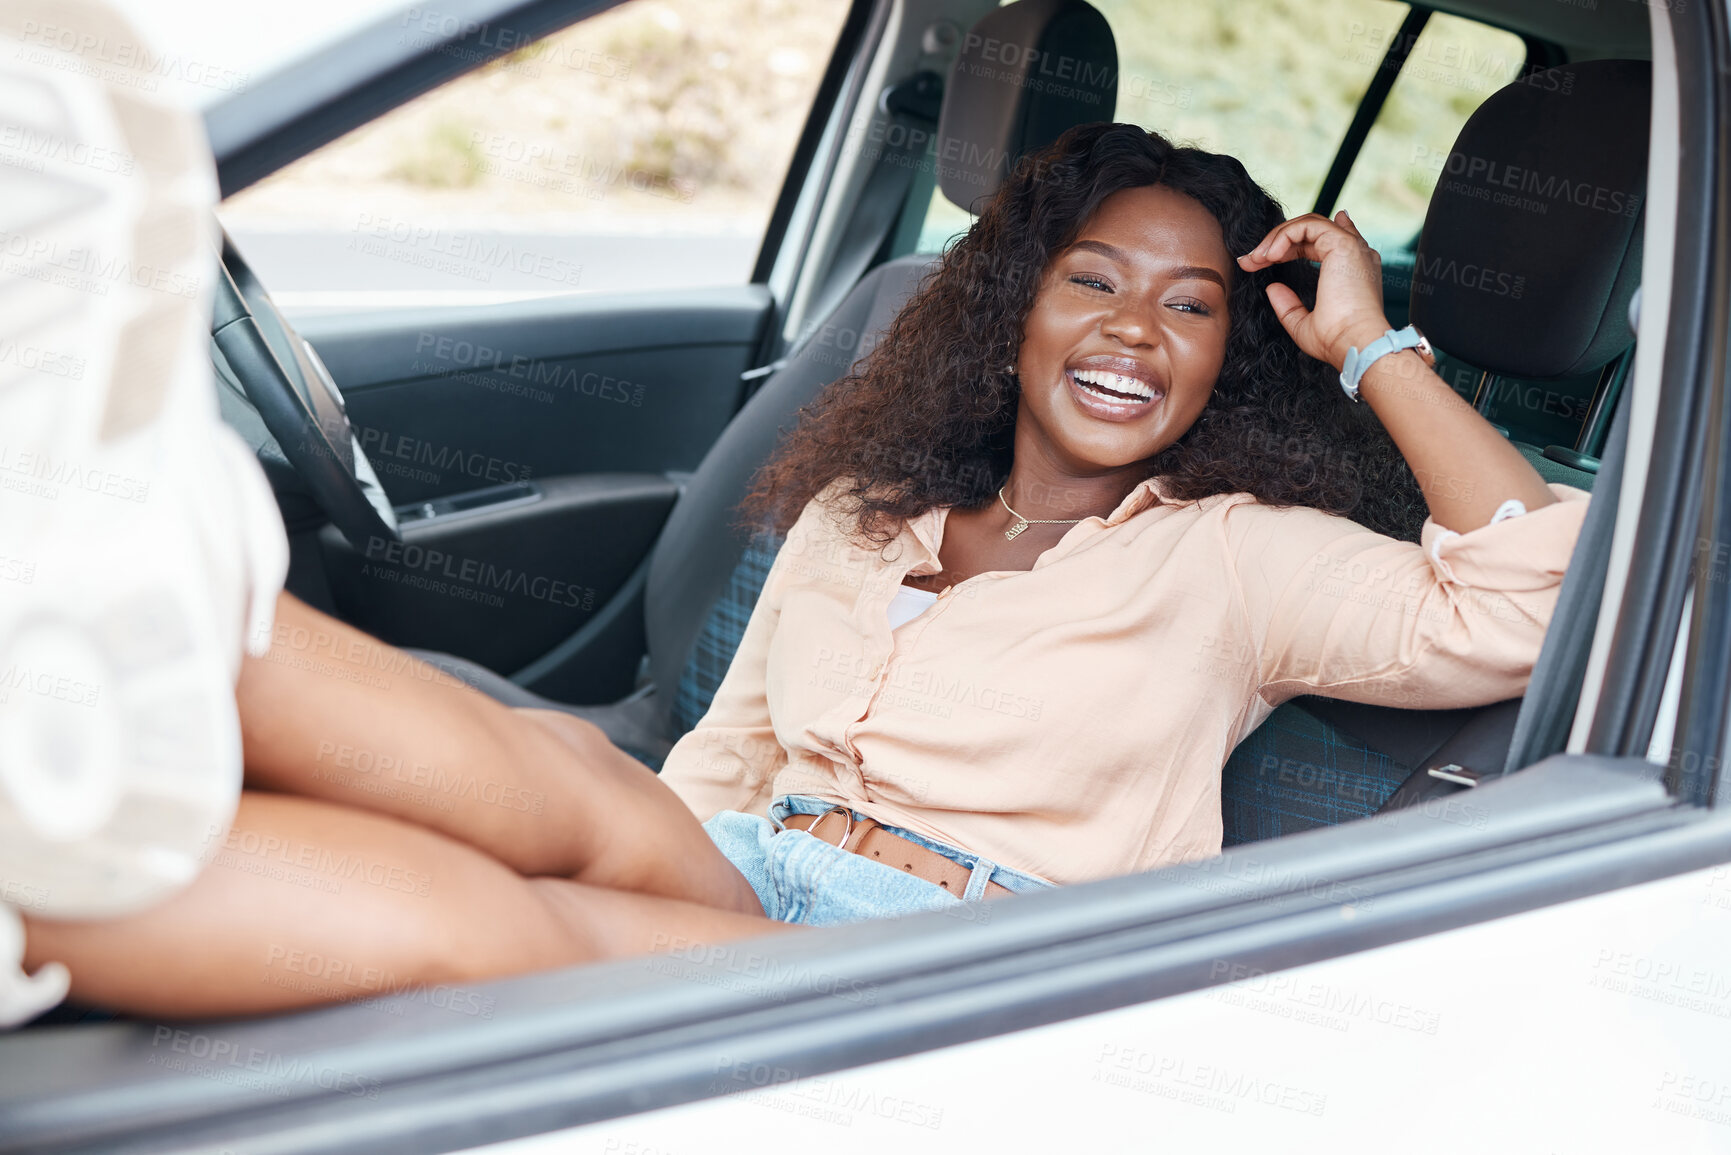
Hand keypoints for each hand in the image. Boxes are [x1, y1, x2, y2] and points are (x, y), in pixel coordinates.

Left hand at [1237, 210, 1391, 370]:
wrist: (1353, 343)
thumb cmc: (1336, 339)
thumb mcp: (1304, 324)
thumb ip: (1288, 305)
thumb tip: (1272, 288)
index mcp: (1350, 269)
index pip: (1322, 240)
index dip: (1291, 243)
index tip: (1264, 258)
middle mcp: (1353, 254)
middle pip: (1309, 232)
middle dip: (1275, 243)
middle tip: (1249, 261)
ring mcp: (1349, 246)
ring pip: (1307, 224)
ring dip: (1276, 238)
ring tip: (1256, 260)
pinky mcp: (1342, 243)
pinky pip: (1306, 226)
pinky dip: (1284, 236)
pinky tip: (1270, 256)